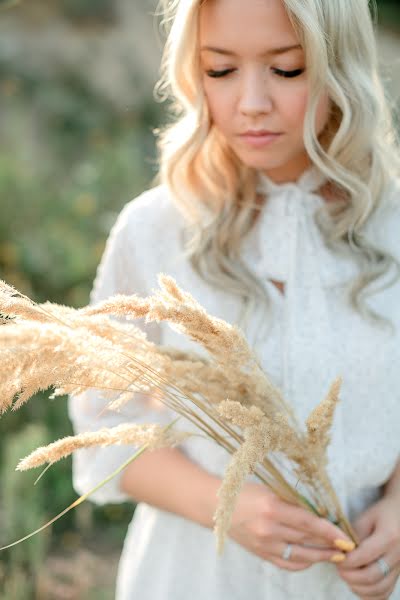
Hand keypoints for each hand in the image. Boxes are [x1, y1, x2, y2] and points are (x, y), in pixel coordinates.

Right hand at [228, 482, 352, 570]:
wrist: (217, 506)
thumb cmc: (245, 492)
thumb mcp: (270, 490)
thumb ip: (293, 501)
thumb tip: (320, 512)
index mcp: (272, 507)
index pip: (308, 523)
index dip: (330, 531)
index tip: (346, 537)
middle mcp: (268, 529)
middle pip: (307, 540)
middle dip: (330, 544)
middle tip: (348, 545)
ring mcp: (264, 544)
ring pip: (301, 555)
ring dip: (321, 556)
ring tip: (336, 554)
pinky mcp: (261, 554)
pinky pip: (288, 563)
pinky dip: (303, 563)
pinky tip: (314, 558)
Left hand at [336, 494, 399, 598]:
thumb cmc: (381, 513)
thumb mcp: (366, 517)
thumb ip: (353, 534)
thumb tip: (339, 552)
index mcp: (389, 537)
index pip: (365, 555)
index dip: (347, 560)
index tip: (336, 558)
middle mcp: (398, 555)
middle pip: (373, 576)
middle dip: (351, 576)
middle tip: (339, 568)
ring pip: (379, 589)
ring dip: (359, 587)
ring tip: (347, 576)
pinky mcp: (398, 575)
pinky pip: (385, 593)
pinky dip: (370, 595)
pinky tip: (358, 586)